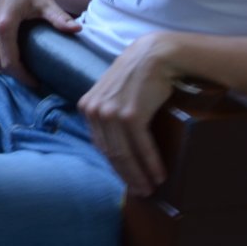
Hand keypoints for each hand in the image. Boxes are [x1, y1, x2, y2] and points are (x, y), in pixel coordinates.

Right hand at [0, 0, 79, 82]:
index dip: (23, 77)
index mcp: (3, 26)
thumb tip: (78, 30)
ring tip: (17, 63)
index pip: (9, 63)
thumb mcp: (43, 0)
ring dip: (0, 61)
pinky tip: (2, 48)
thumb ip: (59, 18)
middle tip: (29, 74)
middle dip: (13, 72)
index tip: (35, 82)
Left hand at [77, 32, 177, 194]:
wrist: (154, 55)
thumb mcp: (113, 93)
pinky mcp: (130, 115)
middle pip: (111, 153)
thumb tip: (115, 142)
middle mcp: (94, 111)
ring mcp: (111, 114)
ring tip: (151, 187)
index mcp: (87, 107)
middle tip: (142, 191)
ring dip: (140, 175)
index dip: (115, 165)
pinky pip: (141, 147)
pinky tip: (159, 175)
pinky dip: (151, 164)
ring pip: (124, 154)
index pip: (100, 145)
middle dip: (127, 175)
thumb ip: (108, 113)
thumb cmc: (137, 75)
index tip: (127, 178)